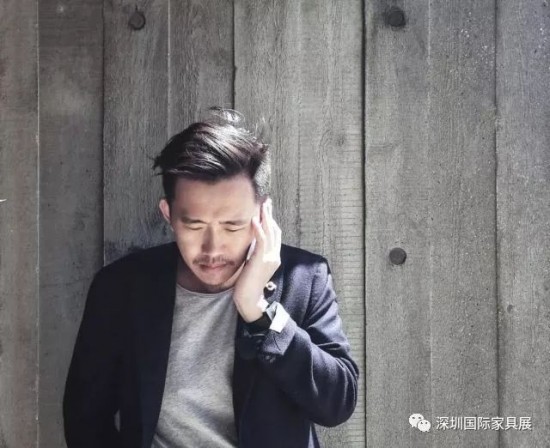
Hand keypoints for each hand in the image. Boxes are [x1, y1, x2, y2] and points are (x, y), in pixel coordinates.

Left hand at [233, 197, 281, 321]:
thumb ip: (255, 254)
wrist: (250, 300)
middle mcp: (274, 255)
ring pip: (270, 232)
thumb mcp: (253, 265)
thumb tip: (251, 243)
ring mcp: (270, 257)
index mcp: (273, 256)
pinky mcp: (262, 260)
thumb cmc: (248, 285)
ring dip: (266, 217)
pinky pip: (262, 241)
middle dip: (270, 214)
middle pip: (274, 229)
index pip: (274, 234)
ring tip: (262, 204)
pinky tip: (254, 219)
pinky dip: (259, 229)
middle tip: (266, 200)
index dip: (270, 220)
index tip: (266, 208)